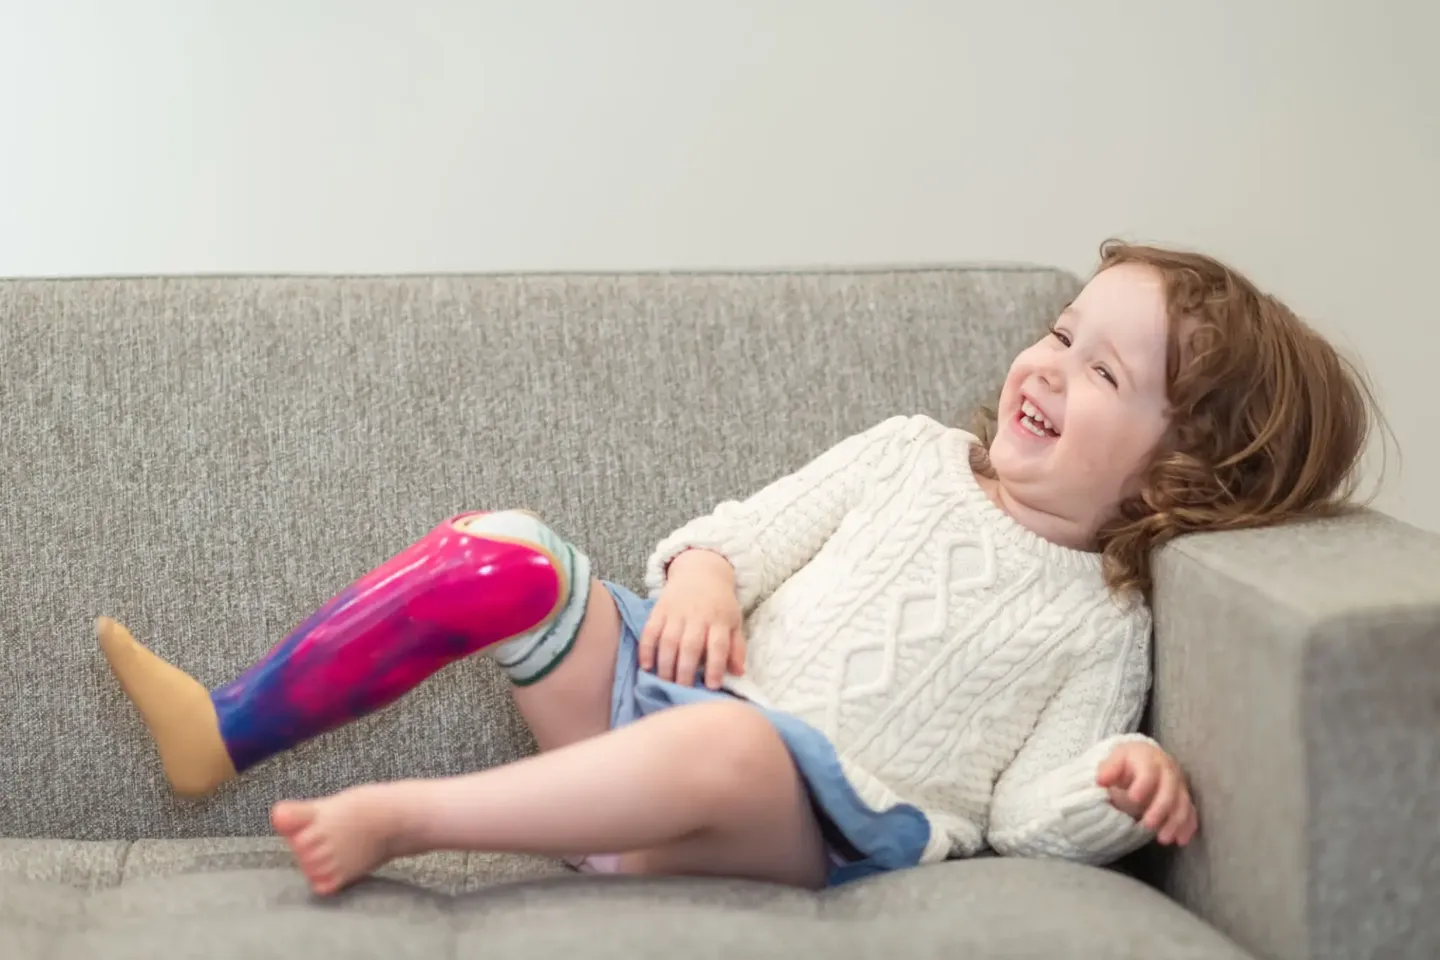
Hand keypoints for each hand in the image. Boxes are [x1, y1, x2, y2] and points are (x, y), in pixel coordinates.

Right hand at [639, 549, 746, 688]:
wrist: (700, 571)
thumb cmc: (719, 604)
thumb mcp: (733, 621)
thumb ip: (736, 647)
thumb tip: (739, 673)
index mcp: (719, 620)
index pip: (718, 645)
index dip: (715, 666)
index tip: (711, 686)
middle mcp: (698, 616)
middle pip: (690, 646)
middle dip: (685, 671)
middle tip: (682, 689)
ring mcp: (676, 612)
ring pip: (668, 640)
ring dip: (665, 664)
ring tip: (665, 682)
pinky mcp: (659, 609)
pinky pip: (650, 630)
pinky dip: (646, 648)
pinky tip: (646, 666)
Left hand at [1096, 741, 1197, 846]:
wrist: (1147, 757)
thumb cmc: (1128, 761)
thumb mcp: (1115, 759)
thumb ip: (1109, 769)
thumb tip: (1100, 780)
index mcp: (1150, 759)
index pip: (1149, 772)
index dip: (1142, 785)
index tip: (1133, 798)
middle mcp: (1169, 771)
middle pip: (1170, 789)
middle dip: (1160, 809)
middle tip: (1147, 825)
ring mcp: (1180, 785)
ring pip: (1182, 803)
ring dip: (1175, 822)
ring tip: (1163, 840)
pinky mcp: (1184, 798)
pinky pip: (1191, 813)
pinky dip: (1187, 827)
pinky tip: (1181, 840)